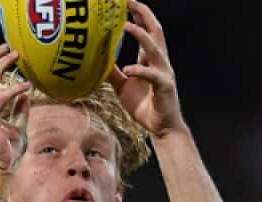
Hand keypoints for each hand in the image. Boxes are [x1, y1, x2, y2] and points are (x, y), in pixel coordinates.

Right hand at [0, 44, 31, 169]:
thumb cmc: (6, 153)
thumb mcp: (17, 127)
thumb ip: (19, 110)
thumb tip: (25, 94)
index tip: (7, 53)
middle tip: (10, 47)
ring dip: (2, 66)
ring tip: (16, 56)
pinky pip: (1, 99)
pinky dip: (14, 90)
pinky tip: (26, 86)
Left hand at [108, 0, 183, 137]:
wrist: (161, 128)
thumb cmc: (144, 106)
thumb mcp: (123, 86)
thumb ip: (113, 72)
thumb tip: (97, 62)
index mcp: (150, 60)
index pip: (147, 32)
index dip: (138, 16)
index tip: (127, 3)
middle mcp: (160, 63)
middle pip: (155, 31)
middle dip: (143, 15)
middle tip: (130, 2)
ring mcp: (163, 73)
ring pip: (155, 48)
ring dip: (141, 35)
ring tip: (126, 25)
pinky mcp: (164, 87)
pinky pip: (151, 75)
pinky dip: (139, 70)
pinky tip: (127, 68)